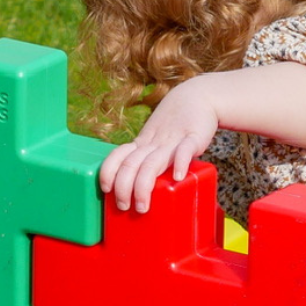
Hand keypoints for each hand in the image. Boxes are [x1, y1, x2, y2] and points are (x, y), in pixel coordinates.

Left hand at [96, 82, 218, 212]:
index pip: (117, 156)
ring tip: (142, 206)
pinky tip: (177, 176)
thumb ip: (147, 159)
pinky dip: (180, 162)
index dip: (108, 172)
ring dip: (143, 185)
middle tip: (124, 207)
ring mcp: (172, 141)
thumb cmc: (174, 126)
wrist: (198, 98)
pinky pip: (185, 150)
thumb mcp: (155, 140)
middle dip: (123, 188)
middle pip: (131, 164)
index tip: (106, 189)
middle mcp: (153, 143)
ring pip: (152, 163)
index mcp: (142, 143)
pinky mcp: (193, 138)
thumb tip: (136, 190)